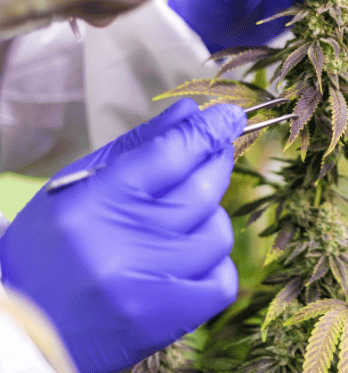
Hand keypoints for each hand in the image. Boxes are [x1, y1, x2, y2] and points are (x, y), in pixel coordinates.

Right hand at [0, 99, 245, 372]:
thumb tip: (188, 112)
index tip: (229, 115)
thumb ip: (137, 146)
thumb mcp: (77, 185)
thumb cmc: (49, 248)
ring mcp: (152, 285)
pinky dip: (213, 264)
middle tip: (214, 153)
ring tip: (180, 220)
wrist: (25, 327)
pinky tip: (188, 259)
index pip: (172, 152)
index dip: (208, 129)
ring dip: (209, 219)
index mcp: (98, 201)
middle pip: (203, 188)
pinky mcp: (169, 320)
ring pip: (217, 233)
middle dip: (216, 162)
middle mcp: (128, 243)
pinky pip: (222, 280)